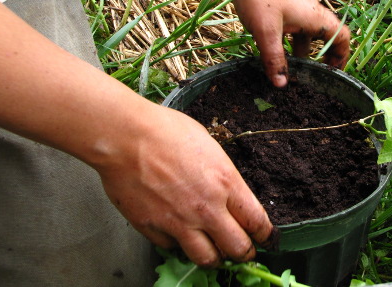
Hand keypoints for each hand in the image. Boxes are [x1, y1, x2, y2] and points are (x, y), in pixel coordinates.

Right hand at [96, 103, 274, 266]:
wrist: (126, 136)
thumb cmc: (166, 131)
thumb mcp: (210, 146)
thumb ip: (223, 176)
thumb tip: (230, 195)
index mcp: (225, 183)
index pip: (257, 222)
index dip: (264, 235)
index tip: (265, 238)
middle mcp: (206, 209)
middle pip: (237, 248)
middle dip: (244, 252)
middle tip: (242, 251)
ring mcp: (179, 222)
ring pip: (207, 259)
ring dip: (213, 257)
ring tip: (212, 250)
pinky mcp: (153, 229)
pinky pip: (172, 248)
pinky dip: (177, 244)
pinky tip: (177, 231)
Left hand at [229, 0, 349, 86]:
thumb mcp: (266, 32)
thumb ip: (275, 59)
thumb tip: (282, 84)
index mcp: (315, 17)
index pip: (342, 37)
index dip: (342, 57)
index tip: (332, 74)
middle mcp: (311, 11)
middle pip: (325, 37)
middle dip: (320, 57)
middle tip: (310, 76)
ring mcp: (297, 5)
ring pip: (306, 32)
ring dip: (302, 50)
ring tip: (290, 67)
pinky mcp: (284, 1)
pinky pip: (293, 25)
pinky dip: (289, 39)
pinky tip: (272, 47)